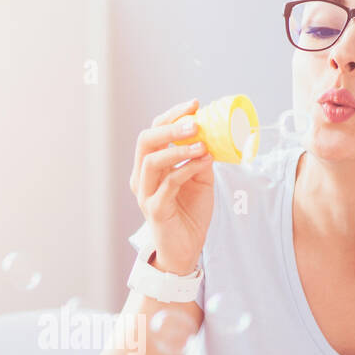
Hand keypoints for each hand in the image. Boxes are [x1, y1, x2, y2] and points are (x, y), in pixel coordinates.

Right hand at [128, 98, 214, 273]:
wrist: (185, 250)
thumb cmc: (190, 214)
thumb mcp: (200, 178)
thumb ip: (200, 157)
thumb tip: (213, 133)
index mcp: (149, 166)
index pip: (153, 131)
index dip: (172, 115)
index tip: (194, 104)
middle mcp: (142, 177)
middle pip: (146, 141)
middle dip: (171, 127)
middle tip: (195, 122)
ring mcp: (145, 194)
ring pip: (153, 161)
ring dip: (179, 148)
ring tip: (203, 144)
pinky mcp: (155, 209)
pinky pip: (169, 183)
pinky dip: (187, 169)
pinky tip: (204, 162)